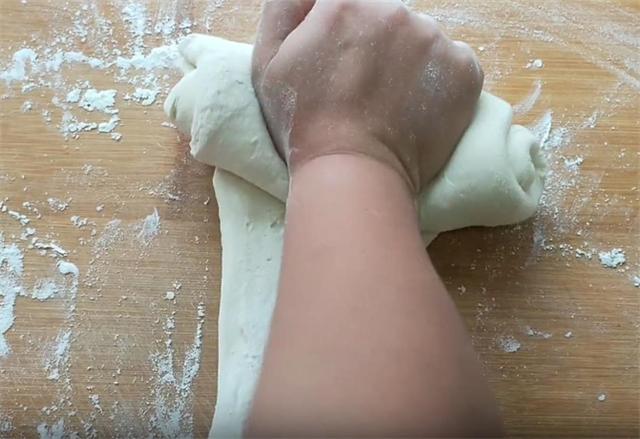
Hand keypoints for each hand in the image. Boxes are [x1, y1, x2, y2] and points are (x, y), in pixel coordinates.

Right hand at [252, 0, 483, 192]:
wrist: (353, 172)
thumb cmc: (304, 123)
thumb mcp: (268, 62)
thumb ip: (285, 8)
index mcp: (345, 2)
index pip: (350, 7)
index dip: (345, 37)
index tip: (343, 66)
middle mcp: (393, 10)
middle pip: (388, 19)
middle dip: (378, 46)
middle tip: (364, 90)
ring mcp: (434, 39)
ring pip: (422, 41)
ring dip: (409, 63)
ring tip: (390, 103)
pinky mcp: (463, 69)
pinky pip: (451, 64)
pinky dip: (438, 83)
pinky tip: (415, 109)